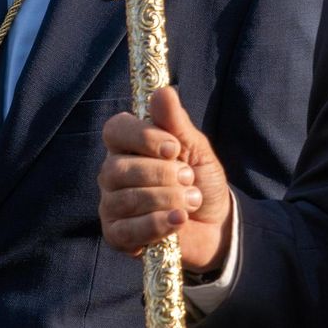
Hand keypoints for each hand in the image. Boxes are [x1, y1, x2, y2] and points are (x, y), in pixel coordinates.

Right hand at [99, 87, 231, 272]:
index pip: (115, 130)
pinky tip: (179, 221)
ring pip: (125, 199)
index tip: (173, 147)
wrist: (216, 224)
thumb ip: (176, 123)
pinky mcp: (117, 236)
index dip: (142, 137)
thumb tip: (163, 91)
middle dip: (162, 175)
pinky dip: (157, 224)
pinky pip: (127, 230)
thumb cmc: (201, 180)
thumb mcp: (195, 148)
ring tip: (192, 201)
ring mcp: (111, 205)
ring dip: (167, 199)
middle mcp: (113, 173)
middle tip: (189, 179)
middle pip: (118, 168)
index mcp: (128, 145)